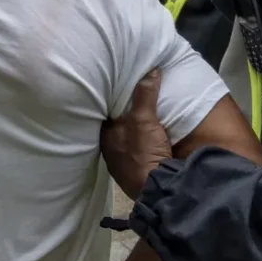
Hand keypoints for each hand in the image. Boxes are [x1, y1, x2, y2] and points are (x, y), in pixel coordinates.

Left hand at [102, 70, 171, 199]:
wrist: (157, 189)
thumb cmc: (143, 152)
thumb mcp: (144, 120)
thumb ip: (145, 96)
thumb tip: (152, 71)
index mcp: (106, 137)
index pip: (104, 115)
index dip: (110, 103)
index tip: (117, 90)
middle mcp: (109, 151)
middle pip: (114, 129)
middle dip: (121, 119)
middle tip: (131, 104)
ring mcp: (120, 166)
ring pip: (123, 143)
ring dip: (130, 135)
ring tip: (140, 121)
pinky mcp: (133, 176)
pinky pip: (133, 155)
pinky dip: (138, 147)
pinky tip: (146, 143)